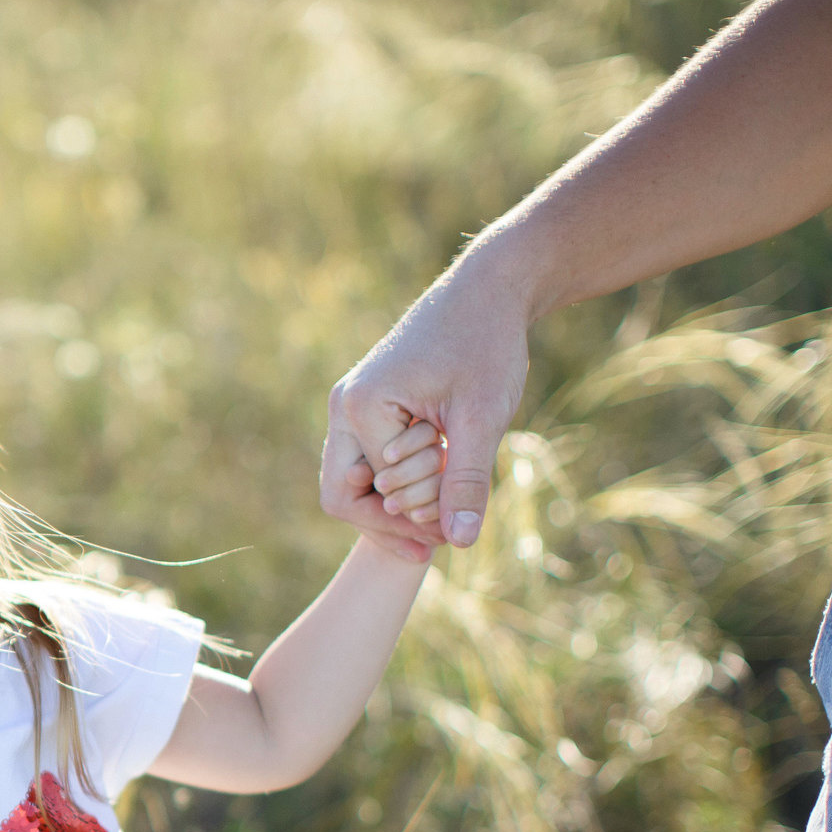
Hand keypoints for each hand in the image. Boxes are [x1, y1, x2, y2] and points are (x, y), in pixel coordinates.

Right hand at [321, 265, 531, 549]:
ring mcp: (351, 403)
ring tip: (443, 512)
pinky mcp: (368, 402)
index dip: (410, 522)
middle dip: (390, 521)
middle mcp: (343, 406)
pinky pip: (369, 457)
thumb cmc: (486, 344)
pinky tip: (438, 487)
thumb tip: (461, 542)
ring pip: (354, 479)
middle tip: (438, 540)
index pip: (368, 497)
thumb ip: (466, 482)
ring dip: (397, 499)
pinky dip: (400, 478)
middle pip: (343, 494)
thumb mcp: (481, 419)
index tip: (451, 538)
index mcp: (361, 407)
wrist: (487, 289)